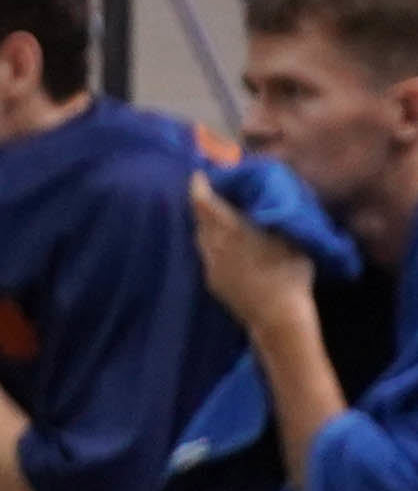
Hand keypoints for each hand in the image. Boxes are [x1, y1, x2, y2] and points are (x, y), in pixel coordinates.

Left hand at [190, 174, 318, 332]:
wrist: (276, 315)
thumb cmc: (288, 272)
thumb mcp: (291, 238)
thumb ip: (275, 217)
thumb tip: (271, 202)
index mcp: (231, 230)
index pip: (204, 202)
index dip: (199, 186)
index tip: (199, 175)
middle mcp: (213, 245)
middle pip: (200, 218)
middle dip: (205, 204)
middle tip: (215, 193)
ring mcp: (210, 265)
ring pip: (201, 237)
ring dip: (208, 225)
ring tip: (222, 218)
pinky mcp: (211, 281)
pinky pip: (207, 255)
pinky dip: (213, 245)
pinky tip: (229, 247)